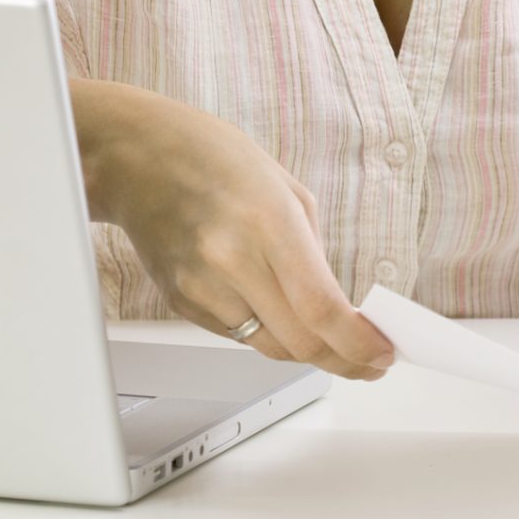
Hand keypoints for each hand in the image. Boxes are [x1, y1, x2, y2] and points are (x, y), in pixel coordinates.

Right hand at [83, 84, 393, 380]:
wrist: (136, 156)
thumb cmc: (211, 158)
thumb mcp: (284, 187)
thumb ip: (314, 250)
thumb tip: (339, 307)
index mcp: (267, 221)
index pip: (321, 307)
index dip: (358, 343)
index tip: (383, 355)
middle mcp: (231, 259)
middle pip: (300, 343)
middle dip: (344, 361)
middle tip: (369, 362)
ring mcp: (201, 286)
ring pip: (269, 347)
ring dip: (306, 350)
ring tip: (328, 337)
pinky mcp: (181, 302)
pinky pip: (238, 335)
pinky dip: (266, 332)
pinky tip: (276, 312)